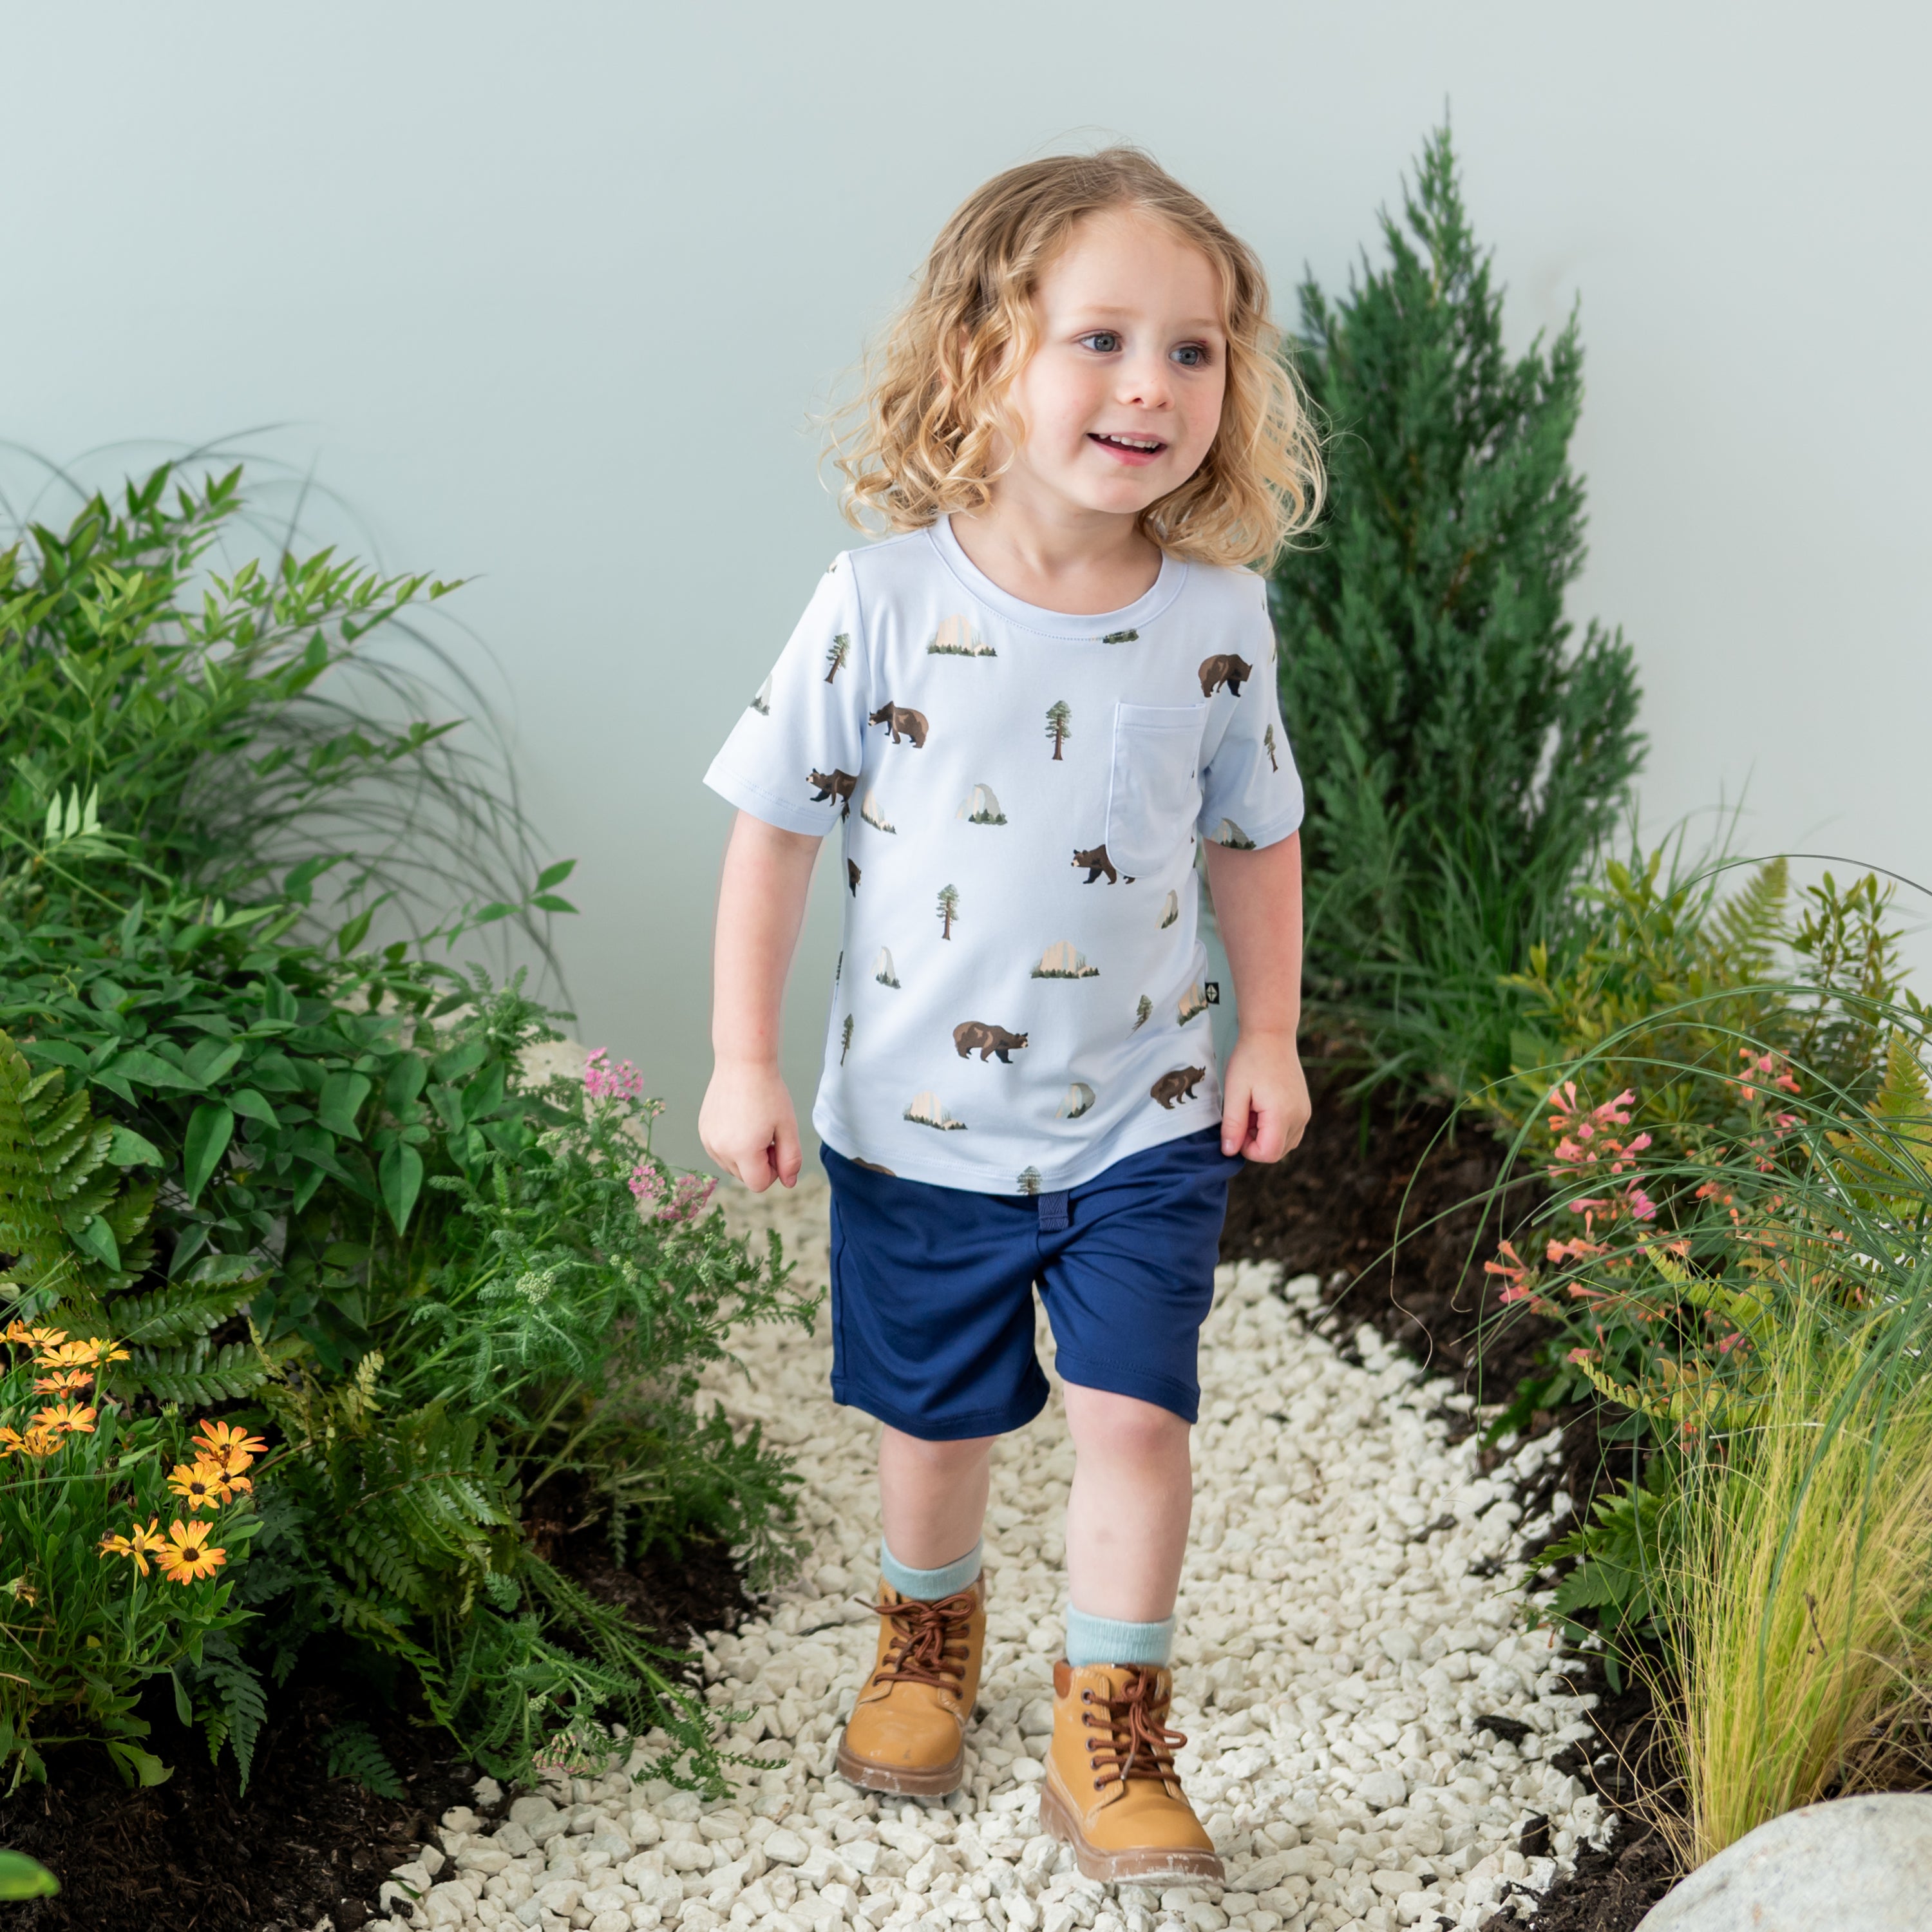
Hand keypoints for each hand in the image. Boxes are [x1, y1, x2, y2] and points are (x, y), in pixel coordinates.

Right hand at [699, 1056, 803, 1190]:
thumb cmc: (769, 1093)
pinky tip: (740, 1120)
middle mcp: (720, 1150)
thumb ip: (790, 1160)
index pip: (759, 1184)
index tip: (777, 1146)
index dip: (774, 1170)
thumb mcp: (788, 1127)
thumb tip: (789, 1183)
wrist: (743, 1063)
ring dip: (745, 1155)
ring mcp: (708, 1140)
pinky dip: (732, 1145)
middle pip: (745, 1177)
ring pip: (731, 1166)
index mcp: (743, 1151)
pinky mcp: (703, 1131)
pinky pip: (720, 1152)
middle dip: (759, 1162)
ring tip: (753, 1125)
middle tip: (767, 1132)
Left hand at [1219, 1031, 1309, 1161]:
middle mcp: (1300, 1117)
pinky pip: (1290, 1131)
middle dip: (1255, 1141)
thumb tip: (1229, 1152)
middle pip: (1276, 1152)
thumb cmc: (1250, 1059)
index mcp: (1282, 1114)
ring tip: (1253, 1108)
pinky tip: (1262, 1106)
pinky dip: (1274, 1127)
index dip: (1247, 1149)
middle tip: (1244, 1113)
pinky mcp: (1304, 1108)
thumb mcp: (1235, 1092)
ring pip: (1284, 1144)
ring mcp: (1305, 1113)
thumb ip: (1233, 1125)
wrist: (1271, 1034)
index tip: (1237, 1127)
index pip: (1268, 1154)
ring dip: (1264, 1135)